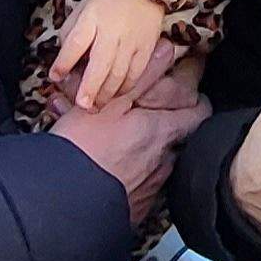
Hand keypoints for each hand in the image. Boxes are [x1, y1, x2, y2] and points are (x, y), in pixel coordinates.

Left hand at [48, 0, 170, 114]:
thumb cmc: (108, 0)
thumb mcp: (83, 7)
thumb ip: (72, 31)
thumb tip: (65, 58)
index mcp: (92, 18)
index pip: (75, 43)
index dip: (63, 63)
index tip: (55, 77)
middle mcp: (112, 32)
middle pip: (100, 65)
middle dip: (89, 88)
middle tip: (82, 105)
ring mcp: (131, 42)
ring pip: (119, 74)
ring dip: (106, 93)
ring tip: (96, 106)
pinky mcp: (146, 49)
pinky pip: (136, 74)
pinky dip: (125, 87)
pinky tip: (116, 94)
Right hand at [51, 77, 208, 226]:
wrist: (63, 203)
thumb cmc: (82, 148)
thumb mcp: (109, 102)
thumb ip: (142, 76)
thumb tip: (168, 50)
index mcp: (160, 132)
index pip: (198, 113)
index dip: (198, 102)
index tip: (193, 95)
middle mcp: (163, 161)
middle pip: (177, 140)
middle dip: (163, 128)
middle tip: (143, 118)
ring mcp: (150, 188)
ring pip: (155, 163)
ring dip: (140, 152)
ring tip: (112, 143)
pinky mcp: (134, 209)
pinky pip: (138, 187)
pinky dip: (127, 175)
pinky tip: (104, 169)